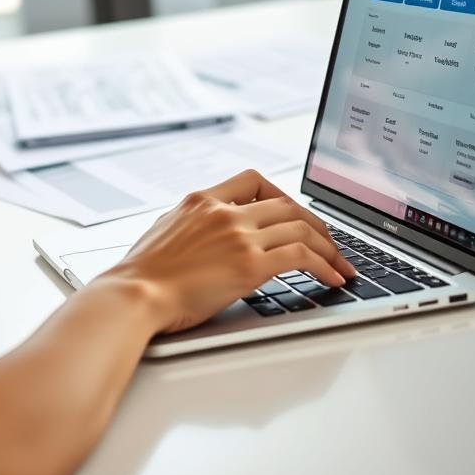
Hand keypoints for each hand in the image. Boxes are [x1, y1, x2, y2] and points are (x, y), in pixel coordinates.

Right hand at [102, 169, 355, 333]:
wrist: (133, 294)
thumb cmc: (142, 274)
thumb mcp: (166, 230)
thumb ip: (193, 223)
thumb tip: (207, 231)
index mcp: (202, 199)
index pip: (254, 180)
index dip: (282, 196)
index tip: (293, 215)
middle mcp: (224, 212)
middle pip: (287, 204)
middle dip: (316, 224)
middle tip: (330, 244)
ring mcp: (238, 236)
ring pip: (301, 228)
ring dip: (329, 248)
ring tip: (340, 265)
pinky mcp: (250, 265)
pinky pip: (302, 256)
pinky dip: (324, 265)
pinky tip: (332, 278)